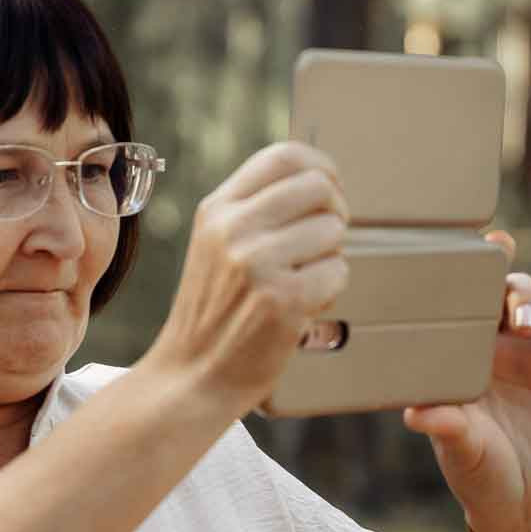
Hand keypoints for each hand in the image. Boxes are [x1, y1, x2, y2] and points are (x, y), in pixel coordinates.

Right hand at [143, 142, 349, 414]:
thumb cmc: (214, 311)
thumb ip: (254, 209)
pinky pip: (338, 271)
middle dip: (336, 212)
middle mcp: (233, 230)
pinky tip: (305, 305)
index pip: (284, 156)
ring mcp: (257, 264)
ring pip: (333, 230)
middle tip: (324, 242)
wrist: (192, 375)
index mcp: (217, 210)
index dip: (321, 166)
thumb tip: (320, 181)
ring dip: (332, 256)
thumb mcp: (215, 245)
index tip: (329, 189)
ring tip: (304, 279)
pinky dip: (331, 289)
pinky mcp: (283, 299)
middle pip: (319, 187)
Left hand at [402, 232, 530, 531]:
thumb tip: (414, 413)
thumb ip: (444, 426)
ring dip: (528, 297)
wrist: (523, 499)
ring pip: (529, 296)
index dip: (452, 273)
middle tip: (498, 269)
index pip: (449, 305)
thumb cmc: (478, 472)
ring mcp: (524, 350)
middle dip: (496, 270)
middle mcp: (485, 345)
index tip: (456, 248)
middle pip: (492, 286)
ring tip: (526, 326)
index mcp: (451, 356)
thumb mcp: (458, 449)